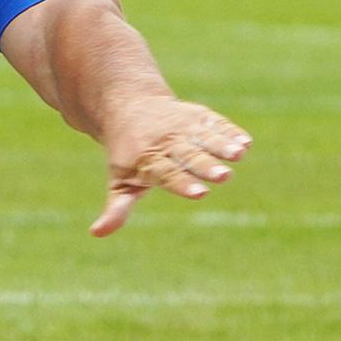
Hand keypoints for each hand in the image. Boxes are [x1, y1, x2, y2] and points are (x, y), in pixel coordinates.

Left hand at [91, 98, 252, 236]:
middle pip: (188, 155)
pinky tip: (244, 142)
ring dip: (222, 145)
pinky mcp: (198, 117)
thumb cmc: (127, 155)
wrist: (128, 108)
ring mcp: (184, 128)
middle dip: (206, 165)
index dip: (183, 183)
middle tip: (224, 176)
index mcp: (147, 160)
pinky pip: (215, 123)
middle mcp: (167, 142)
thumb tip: (96, 233)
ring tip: (239, 154)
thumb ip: (116, 207)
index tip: (199, 194)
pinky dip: (229, 131)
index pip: (166, 174)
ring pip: (204, 137)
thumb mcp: (119, 180)